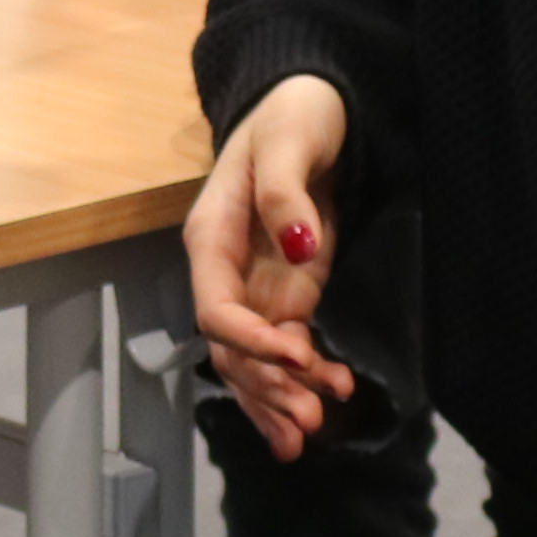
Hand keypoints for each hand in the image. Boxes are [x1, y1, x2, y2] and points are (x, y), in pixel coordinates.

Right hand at [185, 76, 355, 458]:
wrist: (318, 104)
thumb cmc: (294, 114)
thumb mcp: (288, 142)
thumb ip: (286, 196)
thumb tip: (300, 250)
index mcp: (212, 237)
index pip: (215, 307)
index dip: (250, 340)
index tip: (298, 354)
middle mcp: (226, 271)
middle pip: (231, 347)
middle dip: (267, 386)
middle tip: (311, 418)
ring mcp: (258, 286)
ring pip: (252, 361)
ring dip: (277, 398)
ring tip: (312, 432)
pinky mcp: (290, 291)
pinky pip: (285, 350)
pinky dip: (299, 382)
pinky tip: (324, 409)